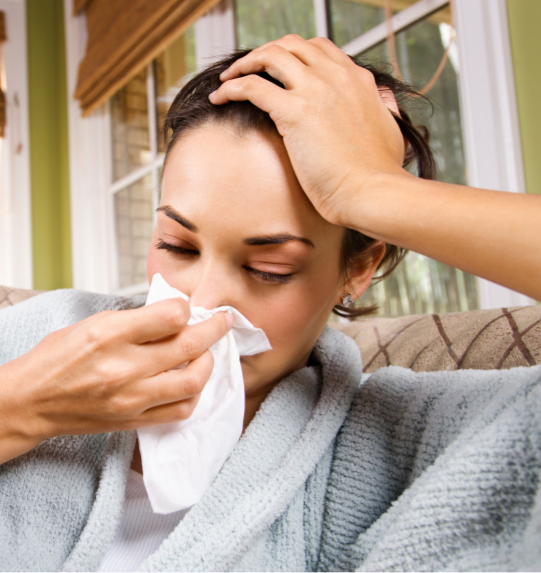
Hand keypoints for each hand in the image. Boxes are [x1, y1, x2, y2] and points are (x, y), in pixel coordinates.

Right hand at [0, 299, 232, 463]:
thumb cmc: (57, 357)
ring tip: (206, 354)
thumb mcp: (93, 323)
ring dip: (208, 364)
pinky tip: (191, 381)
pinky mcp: (134, 420)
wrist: (31, 402)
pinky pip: (180, 411)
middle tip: (222, 322)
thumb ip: (136, 320)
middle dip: (215, 330)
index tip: (188, 309)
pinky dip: (194, 394)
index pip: (171, 316)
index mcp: (110, 335)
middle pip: (189, 347)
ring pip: (193, 382)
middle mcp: (124, 368)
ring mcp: (131, 398)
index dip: (187, 308)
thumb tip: (175, 315)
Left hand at [210, 34, 405, 227]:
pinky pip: (252, 86)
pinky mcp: (295, 112)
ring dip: (244, 64)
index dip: (295, 55)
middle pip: (292, 45)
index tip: (278, 70)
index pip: (320, 50)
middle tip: (249, 70)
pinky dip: (231, 87)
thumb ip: (383, 108)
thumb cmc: (380, 174)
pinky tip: (220, 97)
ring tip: (228, 79)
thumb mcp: (390, 129)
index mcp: (357, 80)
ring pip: (269, 56)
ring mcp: (316, 91)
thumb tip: (383, 98)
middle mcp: (336, 77)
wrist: (373, 193)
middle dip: (266, 53)